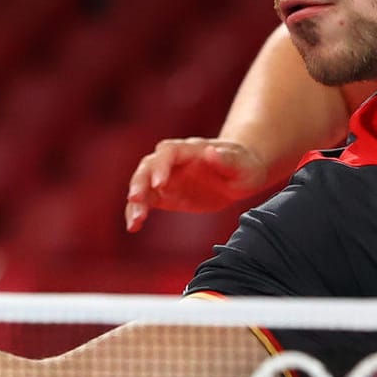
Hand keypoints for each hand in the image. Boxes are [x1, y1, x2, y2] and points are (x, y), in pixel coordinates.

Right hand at [125, 137, 269, 230]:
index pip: (169, 152)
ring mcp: (168, 178)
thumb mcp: (241, 163)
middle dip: (140, 182)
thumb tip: (210, 152)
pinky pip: (147, 202)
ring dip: (135, 202)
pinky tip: (133, 227)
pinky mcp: (167, 195)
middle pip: (148, 166)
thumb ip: (226, 159)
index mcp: (191, 149)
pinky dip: (137, 212)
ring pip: (143, 185)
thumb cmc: (243, 165)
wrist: (241, 173)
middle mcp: (174, 161)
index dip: (161, 166)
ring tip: (134, 221)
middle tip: (136, 200)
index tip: (159, 183)